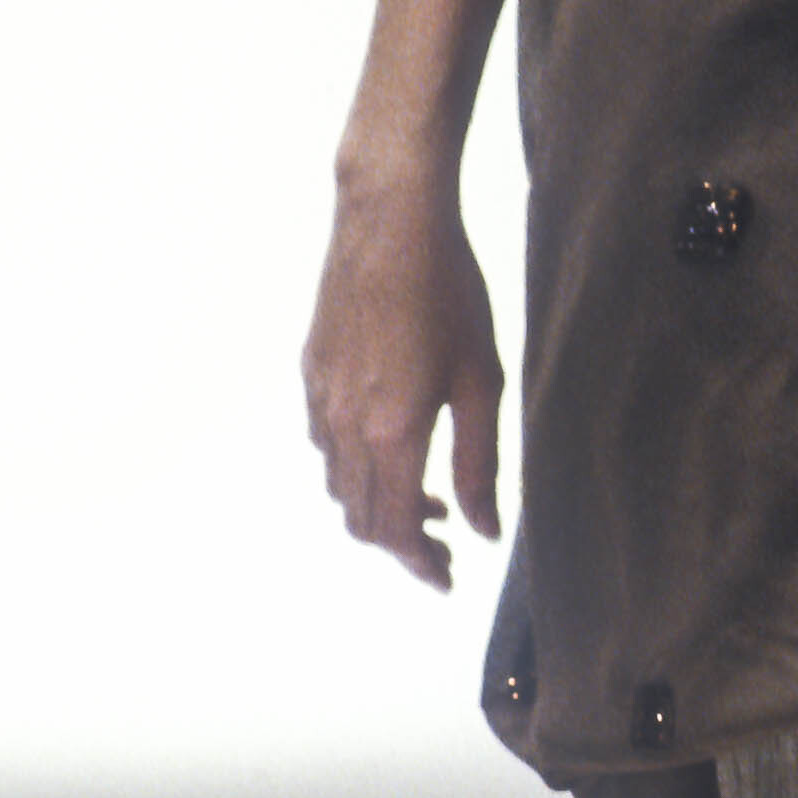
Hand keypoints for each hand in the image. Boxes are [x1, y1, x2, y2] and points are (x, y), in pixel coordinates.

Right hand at [302, 172, 505, 586]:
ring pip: (337, 482)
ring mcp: (321, 395)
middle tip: (444, 545)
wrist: (390, 220)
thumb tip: (485, 529)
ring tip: (425, 497)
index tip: (446, 577)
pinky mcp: (312, 368)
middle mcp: (345, 424)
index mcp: (392, 433)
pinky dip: (352, 467)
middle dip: (400, 543)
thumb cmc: (448, 293)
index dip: (420, 564)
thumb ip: (480, 463)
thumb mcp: (482, 381)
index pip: (394, 528)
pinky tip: (387, 446)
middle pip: (359, 516)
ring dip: (375, 505)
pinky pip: (323, 441)